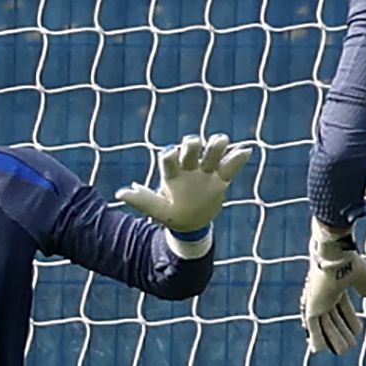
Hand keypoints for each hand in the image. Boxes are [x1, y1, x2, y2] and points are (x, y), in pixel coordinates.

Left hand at [115, 133, 254, 233]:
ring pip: (213, 151)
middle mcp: (189, 166)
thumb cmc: (170, 213)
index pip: (170, 157)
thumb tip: (119, 193)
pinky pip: (231, 166)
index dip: (171, 154)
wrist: (190, 223)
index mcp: (172, 172)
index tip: (172, 154)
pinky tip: (246, 151)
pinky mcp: (221, 179)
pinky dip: (238, 158)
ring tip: (221, 142)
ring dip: (216, 144)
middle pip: (191, 147)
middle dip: (192, 143)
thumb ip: (142, 200)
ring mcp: (206, 171)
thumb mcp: (157, 210)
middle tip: (195, 144)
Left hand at [301, 219, 365, 354]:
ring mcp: (317, 301)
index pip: (343, 307)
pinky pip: (313, 328)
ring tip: (344, 350)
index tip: (357, 330)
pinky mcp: (311, 307)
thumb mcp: (363, 276)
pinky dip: (316, 339)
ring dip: (335, 339)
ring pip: (326, 326)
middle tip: (350, 346)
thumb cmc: (348, 260)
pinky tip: (317, 351)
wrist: (335, 253)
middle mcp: (325, 294)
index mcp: (336, 285)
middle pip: (334, 318)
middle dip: (342, 332)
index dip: (349, 319)